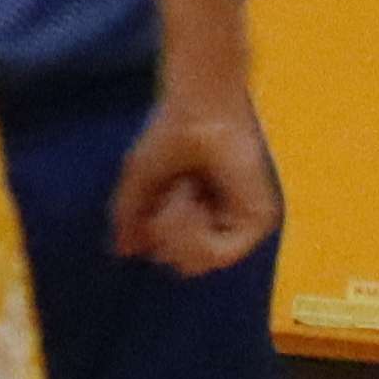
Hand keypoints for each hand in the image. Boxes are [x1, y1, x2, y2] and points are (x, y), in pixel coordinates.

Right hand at [111, 91, 282, 275]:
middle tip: (167, 200)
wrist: (197, 113)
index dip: (153, 239)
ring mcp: (240, 224)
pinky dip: (192, 231)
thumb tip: (122, 252)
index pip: (171, 254)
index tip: (151, 207)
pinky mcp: (257, 223)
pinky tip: (189, 202)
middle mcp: (221, 223)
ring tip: (179, 194)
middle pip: (184, 265)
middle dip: (163, 236)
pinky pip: (218, 255)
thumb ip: (129, 217)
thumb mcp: (139, 183)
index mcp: (198, 215)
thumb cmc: (169, 137)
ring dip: (175, 231)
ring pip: (197, 264)